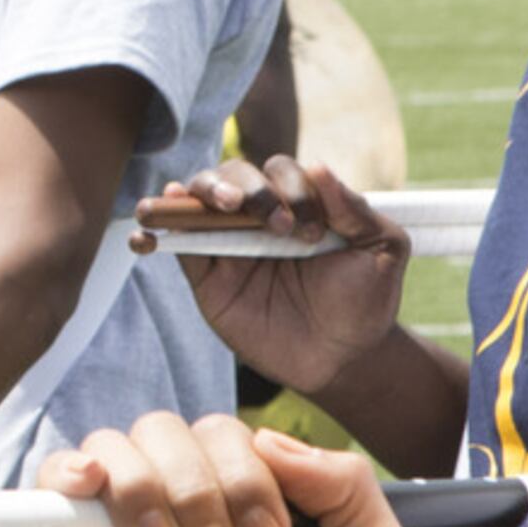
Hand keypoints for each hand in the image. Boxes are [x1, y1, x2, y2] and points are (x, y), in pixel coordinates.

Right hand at [41, 413, 416, 526]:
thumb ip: (350, 485)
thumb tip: (271, 439)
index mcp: (253, 504)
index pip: (228, 432)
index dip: (247, 473)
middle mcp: (191, 512)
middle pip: (167, 431)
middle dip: (201, 487)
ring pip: (118, 449)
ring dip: (148, 491)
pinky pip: (56, 490)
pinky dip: (66, 471)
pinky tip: (91, 489)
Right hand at [131, 156, 409, 394]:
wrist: (343, 359)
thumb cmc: (366, 301)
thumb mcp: (383, 250)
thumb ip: (357, 210)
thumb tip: (319, 167)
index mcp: (300, 201)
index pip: (281, 170)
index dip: (291, 188)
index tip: (314, 229)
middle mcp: (259, 215)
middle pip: (233, 174)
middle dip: (247, 187)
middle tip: (273, 222)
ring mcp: (229, 244)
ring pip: (199, 198)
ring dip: (200, 192)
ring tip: (213, 205)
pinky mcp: (207, 276)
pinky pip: (174, 246)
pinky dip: (154, 233)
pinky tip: (144, 233)